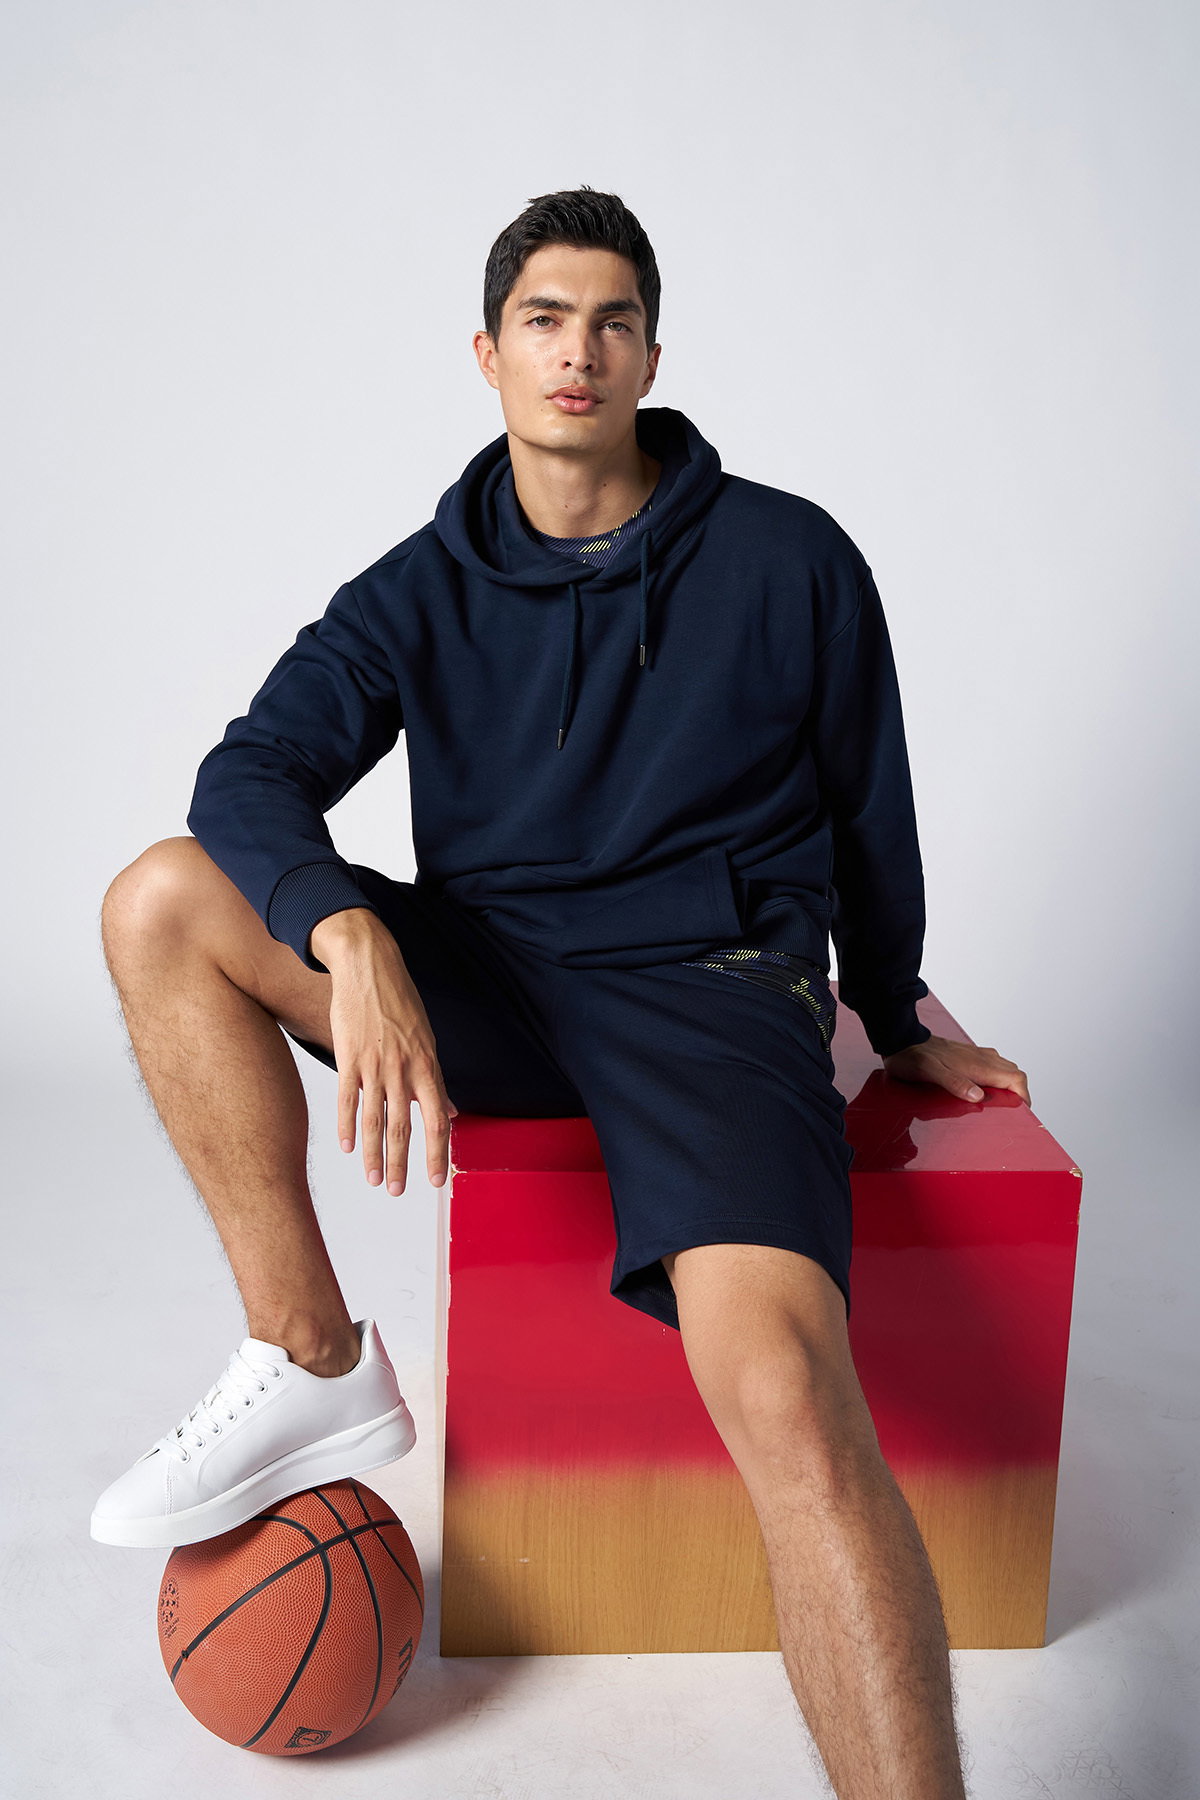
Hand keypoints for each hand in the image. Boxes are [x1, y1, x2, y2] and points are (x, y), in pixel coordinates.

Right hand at [310, 910, 459, 1194]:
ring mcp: (374, 1064)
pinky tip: (346, 1147)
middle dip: (403, 1164)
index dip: (437, 1153)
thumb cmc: (400, 1001)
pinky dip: (346, 1126)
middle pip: (403, 1127)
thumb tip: (449, 1112)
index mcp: (427, 1065)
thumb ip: (435, 1080)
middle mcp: (403, 1069)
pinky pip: (348, 1099)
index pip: (436, 1120)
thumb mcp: (427, 1038)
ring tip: (374, 1180)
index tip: (436, 1179)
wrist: (368, 965)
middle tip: (399, 1192)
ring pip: (374, 1120)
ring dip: (373, 1155)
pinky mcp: (348, 1056)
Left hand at [881, 1033, 1030, 1105]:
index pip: (1015, 1078)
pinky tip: (985, 1089)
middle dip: (1019, 1093)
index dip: (1023, 1096)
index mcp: (977, 1064)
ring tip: (1002, 1104)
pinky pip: (992, 1065)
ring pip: (1005, 1069)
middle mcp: (981, 1058)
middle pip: (1014, 1074)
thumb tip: (978, 1096)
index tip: (1021, 1112)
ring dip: (1009, 1085)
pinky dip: (997, 1078)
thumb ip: (955, 1083)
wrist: (901, 1039)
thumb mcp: (930, 1073)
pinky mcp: (967, 1055)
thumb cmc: (913, 1058)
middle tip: (1013, 1112)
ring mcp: (975, 1055)